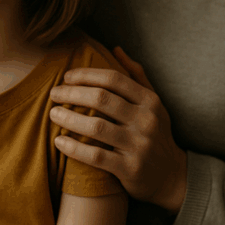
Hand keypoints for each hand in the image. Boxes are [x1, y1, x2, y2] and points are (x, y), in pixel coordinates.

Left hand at [49, 46, 187, 212]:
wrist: (172, 176)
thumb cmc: (156, 134)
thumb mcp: (153, 104)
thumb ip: (136, 76)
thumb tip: (115, 48)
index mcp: (150, 101)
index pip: (113, 79)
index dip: (86, 75)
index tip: (66, 77)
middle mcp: (146, 120)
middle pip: (102, 99)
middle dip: (72, 93)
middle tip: (53, 94)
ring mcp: (139, 145)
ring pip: (96, 127)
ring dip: (69, 118)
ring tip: (52, 114)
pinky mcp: (130, 169)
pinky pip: (96, 156)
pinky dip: (74, 148)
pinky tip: (59, 141)